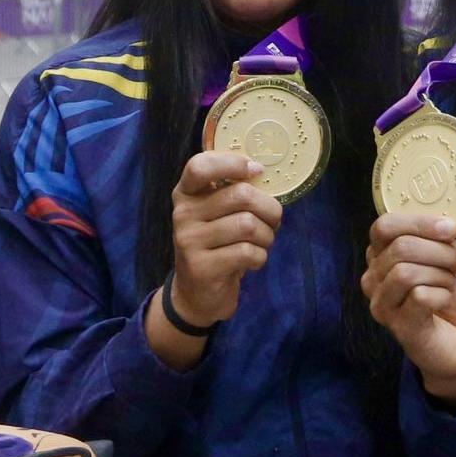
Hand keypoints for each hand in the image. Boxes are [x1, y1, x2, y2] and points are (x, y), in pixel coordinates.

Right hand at [168, 151, 282, 325]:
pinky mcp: (201, 267)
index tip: (257, 171)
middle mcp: (183, 213)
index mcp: (186, 193)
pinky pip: (247, 252)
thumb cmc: (216, 244)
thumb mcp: (216, 213)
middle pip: (240, 195)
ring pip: (248, 225)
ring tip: (262, 242)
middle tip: (272, 220)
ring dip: (267, 236)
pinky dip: (260, 257)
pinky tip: (252, 261)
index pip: (200, 166)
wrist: (196, 294)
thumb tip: (262, 172)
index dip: (232, 163)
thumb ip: (232, 191)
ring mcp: (189, 241)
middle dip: (269, 209)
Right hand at [362, 212, 455, 407]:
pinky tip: (444, 301)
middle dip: (441, 251)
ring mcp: (382, 305)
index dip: (420, 223)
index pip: (384, 226)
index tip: (452, 229)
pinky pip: (419, 298)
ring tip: (450, 283)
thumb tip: (446, 226)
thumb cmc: (447, 293)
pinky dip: (442, 295)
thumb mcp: (447, 258)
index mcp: (380, 255)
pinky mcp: (399, 327)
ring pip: (406, 273)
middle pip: (401, 248)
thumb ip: (440, 240)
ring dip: (441, 274)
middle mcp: (372, 279)